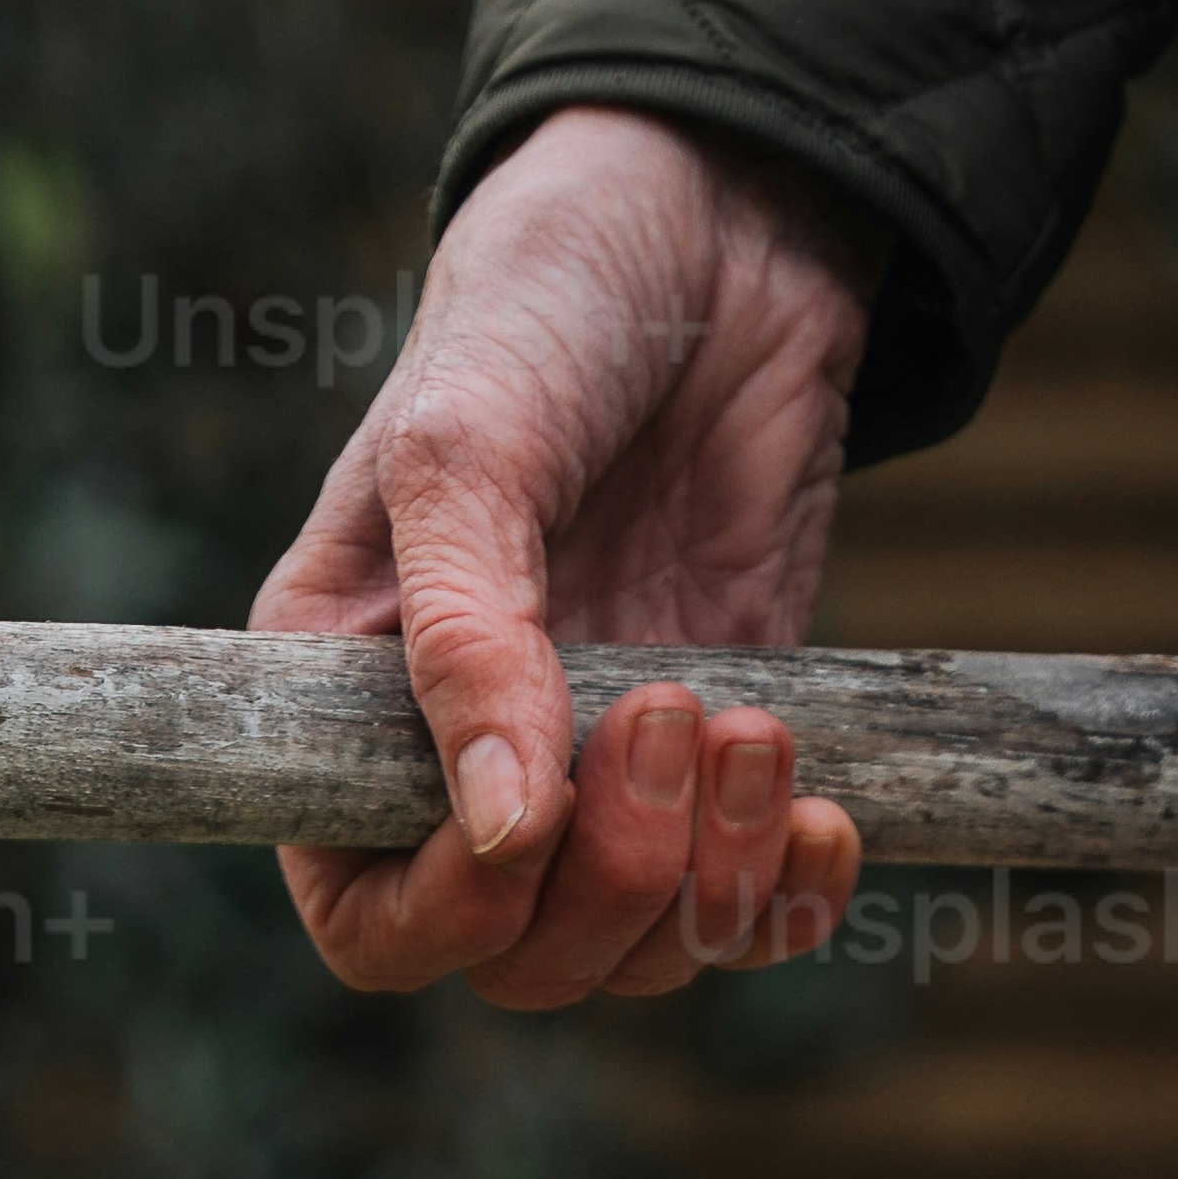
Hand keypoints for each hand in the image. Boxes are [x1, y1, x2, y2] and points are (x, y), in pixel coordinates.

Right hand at [254, 103, 879, 1009]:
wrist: (719, 221)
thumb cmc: (546, 303)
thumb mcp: (468, 447)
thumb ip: (468, 637)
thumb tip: (500, 828)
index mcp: (348, 699)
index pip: (365, 915)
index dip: (443, 917)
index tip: (529, 821)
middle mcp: (465, 760)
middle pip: (519, 957)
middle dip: (610, 881)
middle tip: (671, 710)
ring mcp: (600, 766)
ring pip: (642, 950)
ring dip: (712, 880)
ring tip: (751, 725)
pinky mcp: (722, 752)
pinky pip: (748, 908)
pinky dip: (795, 898)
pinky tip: (829, 817)